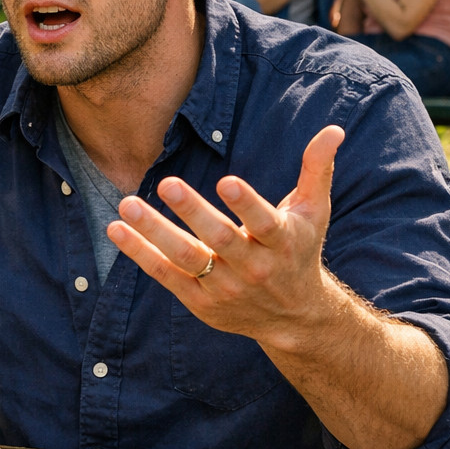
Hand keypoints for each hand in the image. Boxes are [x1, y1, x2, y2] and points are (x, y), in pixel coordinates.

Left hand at [106, 126, 345, 348]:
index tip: (226, 182)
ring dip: (153, 232)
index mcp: (281, 243)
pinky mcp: (200, 301)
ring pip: (185, 258)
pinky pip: (165, 275)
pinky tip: (116, 229)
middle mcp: (253, 267)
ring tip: (126, 205)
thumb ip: (317, 170)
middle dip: (193, 212)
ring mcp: (225, 287)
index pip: (265, 223)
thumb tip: (333, 129)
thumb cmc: (298, 251)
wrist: (294, 318)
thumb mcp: (313, 212)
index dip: (246, 204)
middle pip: (220, 240)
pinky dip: (139, 254)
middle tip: (167, 183)